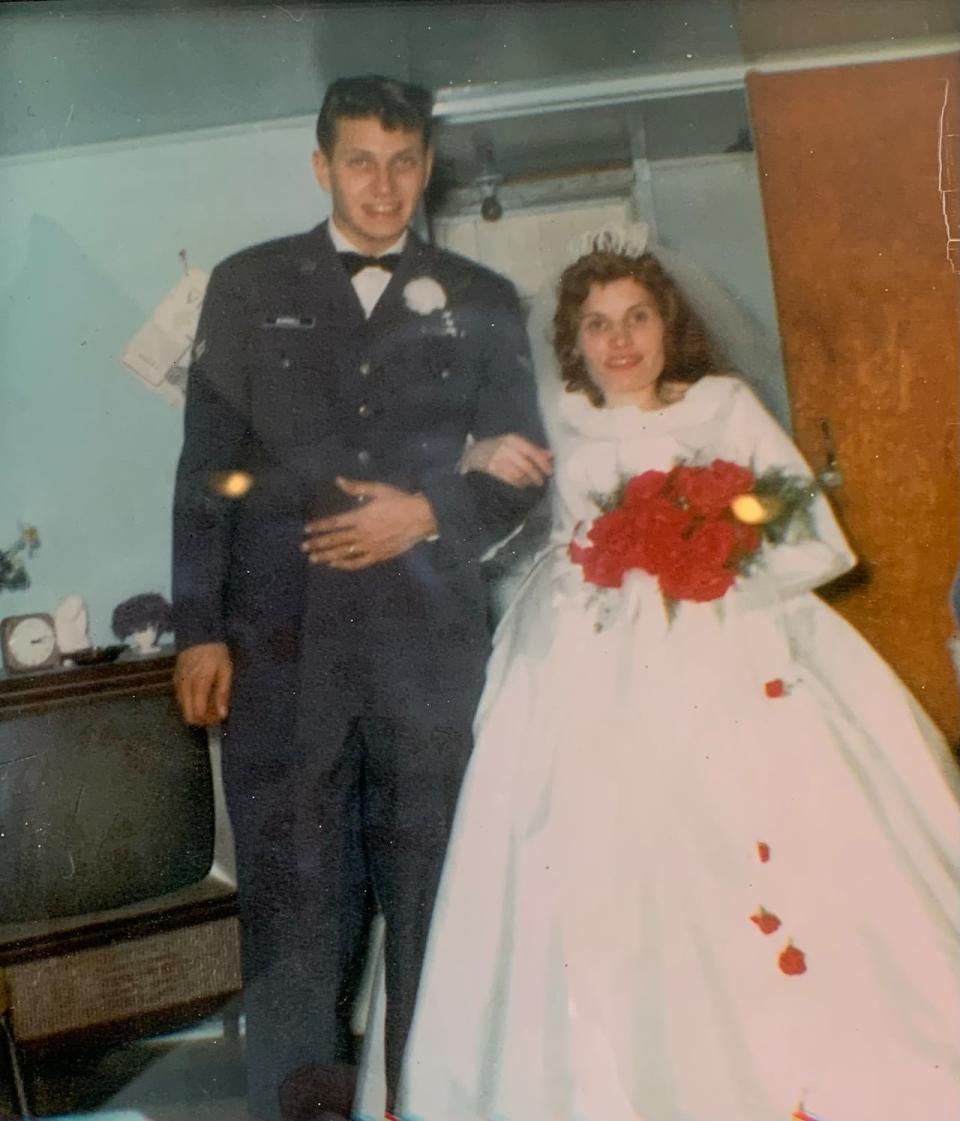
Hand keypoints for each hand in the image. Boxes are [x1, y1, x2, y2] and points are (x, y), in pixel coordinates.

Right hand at [175, 642, 232, 725]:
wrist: (199, 636)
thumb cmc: (216, 654)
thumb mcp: (226, 671)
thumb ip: (223, 693)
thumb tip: (222, 715)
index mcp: (198, 684)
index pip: (198, 714)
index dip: (209, 720)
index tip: (221, 716)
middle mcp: (184, 687)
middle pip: (188, 716)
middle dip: (203, 720)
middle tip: (216, 713)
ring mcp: (177, 684)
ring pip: (183, 709)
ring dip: (196, 712)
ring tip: (211, 704)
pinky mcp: (175, 681)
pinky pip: (181, 700)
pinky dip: (191, 704)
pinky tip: (202, 697)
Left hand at [302, 478, 437, 569]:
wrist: (421, 517)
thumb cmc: (400, 501)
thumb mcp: (379, 490)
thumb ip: (357, 487)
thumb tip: (338, 480)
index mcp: (360, 516)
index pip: (334, 523)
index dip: (319, 526)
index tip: (306, 530)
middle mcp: (362, 533)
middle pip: (335, 540)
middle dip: (318, 543)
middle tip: (304, 548)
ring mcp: (370, 546)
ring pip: (343, 553)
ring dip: (326, 556)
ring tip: (313, 559)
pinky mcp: (378, 555)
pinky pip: (358, 562)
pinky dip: (345, 564)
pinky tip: (335, 565)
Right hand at [460, 434, 552, 486]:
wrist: (473, 455)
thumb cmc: (498, 450)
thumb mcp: (513, 445)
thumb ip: (532, 449)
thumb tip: (551, 455)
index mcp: (513, 439)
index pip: (532, 452)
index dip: (543, 463)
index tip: (549, 472)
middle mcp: (505, 448)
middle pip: (527, 465)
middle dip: (536, 476)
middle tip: (540, 483)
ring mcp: (496, 460)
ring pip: (519, 475)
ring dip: (527, 481)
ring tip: (529, 484)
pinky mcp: (490, 471)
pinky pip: (509, 481)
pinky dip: (517, 485)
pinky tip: (519, 486)